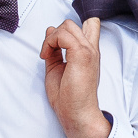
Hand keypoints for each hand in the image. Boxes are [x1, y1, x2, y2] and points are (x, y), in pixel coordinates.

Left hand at [40, 17, 109, 137]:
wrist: (77, 114)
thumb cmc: (69, 97)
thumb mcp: (58, 67)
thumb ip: (55, 50)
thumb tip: (50, 30)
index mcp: (88, 52)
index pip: (90, 25)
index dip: (70, 28)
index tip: (57, 42)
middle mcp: (90, 49)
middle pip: (71, 24)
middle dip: (54, 33)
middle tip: (48, 52)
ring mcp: (88, 51)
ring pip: (66, 26)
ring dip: (51, 38)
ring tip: (47, 55)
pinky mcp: (81, 55)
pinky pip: (62, 35)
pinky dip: (50, 43)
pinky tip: (46, 56)